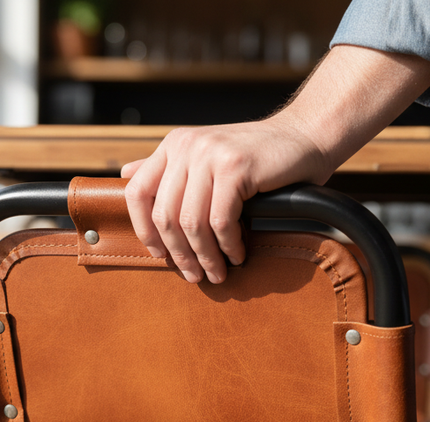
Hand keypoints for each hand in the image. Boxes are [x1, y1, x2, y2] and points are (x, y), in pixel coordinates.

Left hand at [121, 116, 330, 284]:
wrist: (304, 137)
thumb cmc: (257, 157)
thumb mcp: (206, 158)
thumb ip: (168, 168)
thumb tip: (124, 175)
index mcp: (173, 145)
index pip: (137, 193)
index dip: (144, 231)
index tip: (161, 256)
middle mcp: (186, 146)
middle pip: (165, 215)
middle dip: (179, 254)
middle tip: (194, 276)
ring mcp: (210, 154)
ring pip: (192, 223)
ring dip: (205, 256)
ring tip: (218, 273)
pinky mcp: (235, 167)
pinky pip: (221, 221)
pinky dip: (228, 246)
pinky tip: (238, 254)